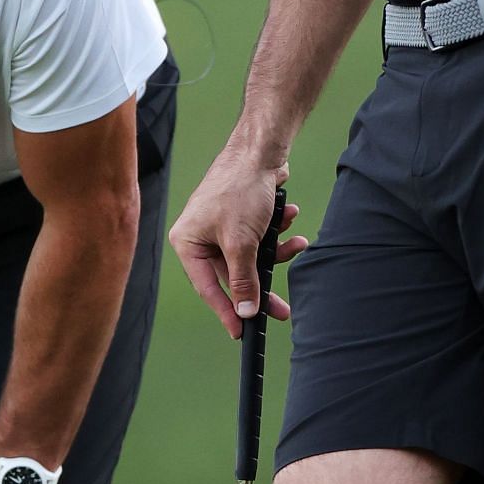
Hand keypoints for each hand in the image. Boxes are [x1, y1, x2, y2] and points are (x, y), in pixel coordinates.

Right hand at [169, 150, 307, 339]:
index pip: (207, 287)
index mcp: (188, 242)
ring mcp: (221, 227)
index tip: (241, 332)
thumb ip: (243, 279)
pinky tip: (289, 219)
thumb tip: (245, 310)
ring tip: (295, 244)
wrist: (261, 151)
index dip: (226, 311)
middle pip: (233, 274)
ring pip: (250, 257)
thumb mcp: (241, 243)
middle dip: (261, 283)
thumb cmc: (240, 190)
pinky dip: (276, 234)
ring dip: (274, 253)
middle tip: (280, 309)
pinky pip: (258, 239)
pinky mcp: (240, 218)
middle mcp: (201, 236)